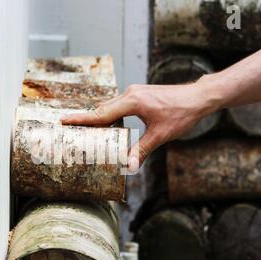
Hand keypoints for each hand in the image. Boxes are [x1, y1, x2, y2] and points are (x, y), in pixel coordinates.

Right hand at [61, 80, 220, 171]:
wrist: (197, 98)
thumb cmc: (181, 114)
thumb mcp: (160, 135)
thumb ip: (142, 150)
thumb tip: (129, 167)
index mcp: (132, 101)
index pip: (100, 113)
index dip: (81, 119)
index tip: (63, 120)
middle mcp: (130, 94)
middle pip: (102, 109)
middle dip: (86, 119)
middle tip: (70, 129)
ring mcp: (134, 92)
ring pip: (109, 106)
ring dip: (98, 117)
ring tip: (85, 130)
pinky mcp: (139, 95)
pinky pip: (117, 105)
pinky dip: (109, 115)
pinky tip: (108, 125)